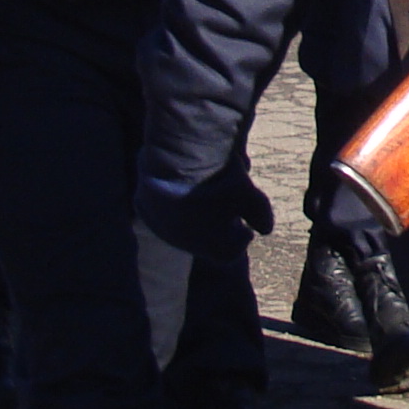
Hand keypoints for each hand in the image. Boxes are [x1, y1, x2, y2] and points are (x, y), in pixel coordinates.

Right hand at [134, 163, 273, 257]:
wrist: (175, 157)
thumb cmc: (219, 182)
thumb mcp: (251, 197)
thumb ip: (261, 216)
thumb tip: (265, 228)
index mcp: (213, 248)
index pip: (230, 252)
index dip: (240, 238)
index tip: (245, 225)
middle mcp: (183, 244)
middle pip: (203, 238)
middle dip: (216, 224)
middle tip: (225, 204)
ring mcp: (160, 226)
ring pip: (180, 223)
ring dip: (192, 211)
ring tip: (203, 186)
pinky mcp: (142, 207)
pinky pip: (159, 208)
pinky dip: (170, 199)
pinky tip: (180, 178)